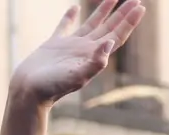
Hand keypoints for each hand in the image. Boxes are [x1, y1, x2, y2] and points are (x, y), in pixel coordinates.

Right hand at [9, 0, 145, 105]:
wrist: (28, 92)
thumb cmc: (51, 87)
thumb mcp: (76, 76)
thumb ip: (95, 62)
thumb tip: (110, 42)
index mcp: (93, 56)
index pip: (117, 36)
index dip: (129, 22)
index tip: (140, 6)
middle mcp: (85, 50)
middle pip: (109, 28)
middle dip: (123, 13)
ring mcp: (70, 47)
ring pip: (91, 23)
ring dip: (103, 10)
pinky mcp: (53, 44)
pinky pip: (65, 26)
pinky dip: (70, 16)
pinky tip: (75, 7)